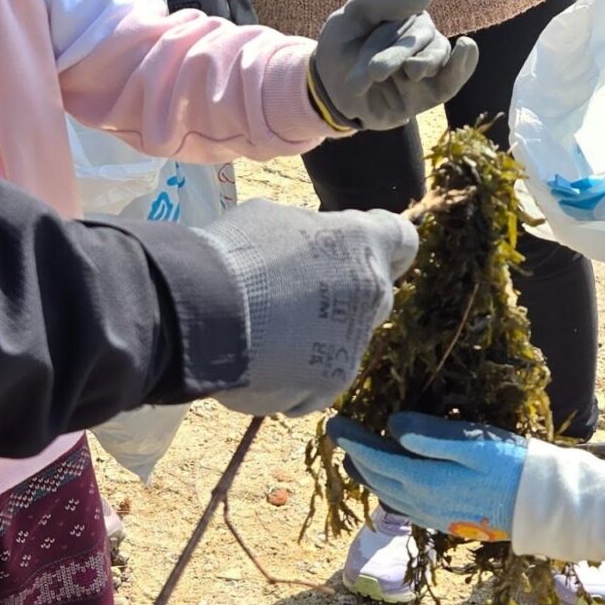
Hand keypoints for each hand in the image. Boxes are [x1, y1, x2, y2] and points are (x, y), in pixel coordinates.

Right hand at [199, 201, 418, 417]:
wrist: (201, 311)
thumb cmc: (235, 252)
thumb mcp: (276, 219)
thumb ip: (312, 234)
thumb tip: (312, 249)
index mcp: (363, 244)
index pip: (403, 241)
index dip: (385, 247)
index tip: (362, 252)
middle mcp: (371, 294)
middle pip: (375, 295)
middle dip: (347, 294)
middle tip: (298, 294)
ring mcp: (352, 345)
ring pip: (345, 341)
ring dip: (318, 338)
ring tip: (267, 334)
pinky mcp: (328, 385)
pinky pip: (319, 380)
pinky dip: (296, 375)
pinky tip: (262, 363)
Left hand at [310, 0, 479, 131]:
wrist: (333, 95)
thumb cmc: (341, 50)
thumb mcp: (348, 20)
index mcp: (399, 12)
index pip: (402, 10)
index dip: (382, 33)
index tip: (370, 55)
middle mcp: (416, 34)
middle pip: (415, 36)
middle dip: (393, 55)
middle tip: (374, 72)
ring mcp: (426, 61)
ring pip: (435, 53)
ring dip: (423, 63)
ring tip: (411, 72)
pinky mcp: (433, 89)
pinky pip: (454, 77)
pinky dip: (464, 64)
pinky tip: (467, 48)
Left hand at [327, 413, 530, 541]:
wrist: (539, 505)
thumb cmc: (510, 464)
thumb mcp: (472, 442)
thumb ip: (429, 436)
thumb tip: (391, 426)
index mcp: (423, 479)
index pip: (373, 457)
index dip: (350, 438)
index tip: (332, 420)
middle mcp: (419, 502)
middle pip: (373, 476)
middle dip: (353, 454)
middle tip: (339, 432)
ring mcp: (429, 514)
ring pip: (384, 492)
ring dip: (366, 473)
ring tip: (353, 455)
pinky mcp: (441, 519)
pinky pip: (400, 504)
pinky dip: (384, 487)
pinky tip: (388, 479)